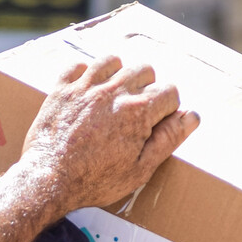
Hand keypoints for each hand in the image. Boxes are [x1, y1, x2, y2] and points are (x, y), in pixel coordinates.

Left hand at [15, 55, 198, 215]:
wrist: (48, 180)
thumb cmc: (96, 181)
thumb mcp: (140, 169)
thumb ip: (168, 139)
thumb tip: (192, 117)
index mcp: (138, 111)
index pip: (170, 91)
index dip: (168, 109)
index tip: (157, 123)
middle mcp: (114, 91)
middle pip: (145, 69)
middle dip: (146, 87)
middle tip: (136, 112)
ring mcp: (86, 86)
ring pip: (114, 60)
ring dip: (118, 74)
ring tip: (114, 97)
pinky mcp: (62, 88)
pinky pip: (79, 65)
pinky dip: (85, 74)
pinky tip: (86, 93)